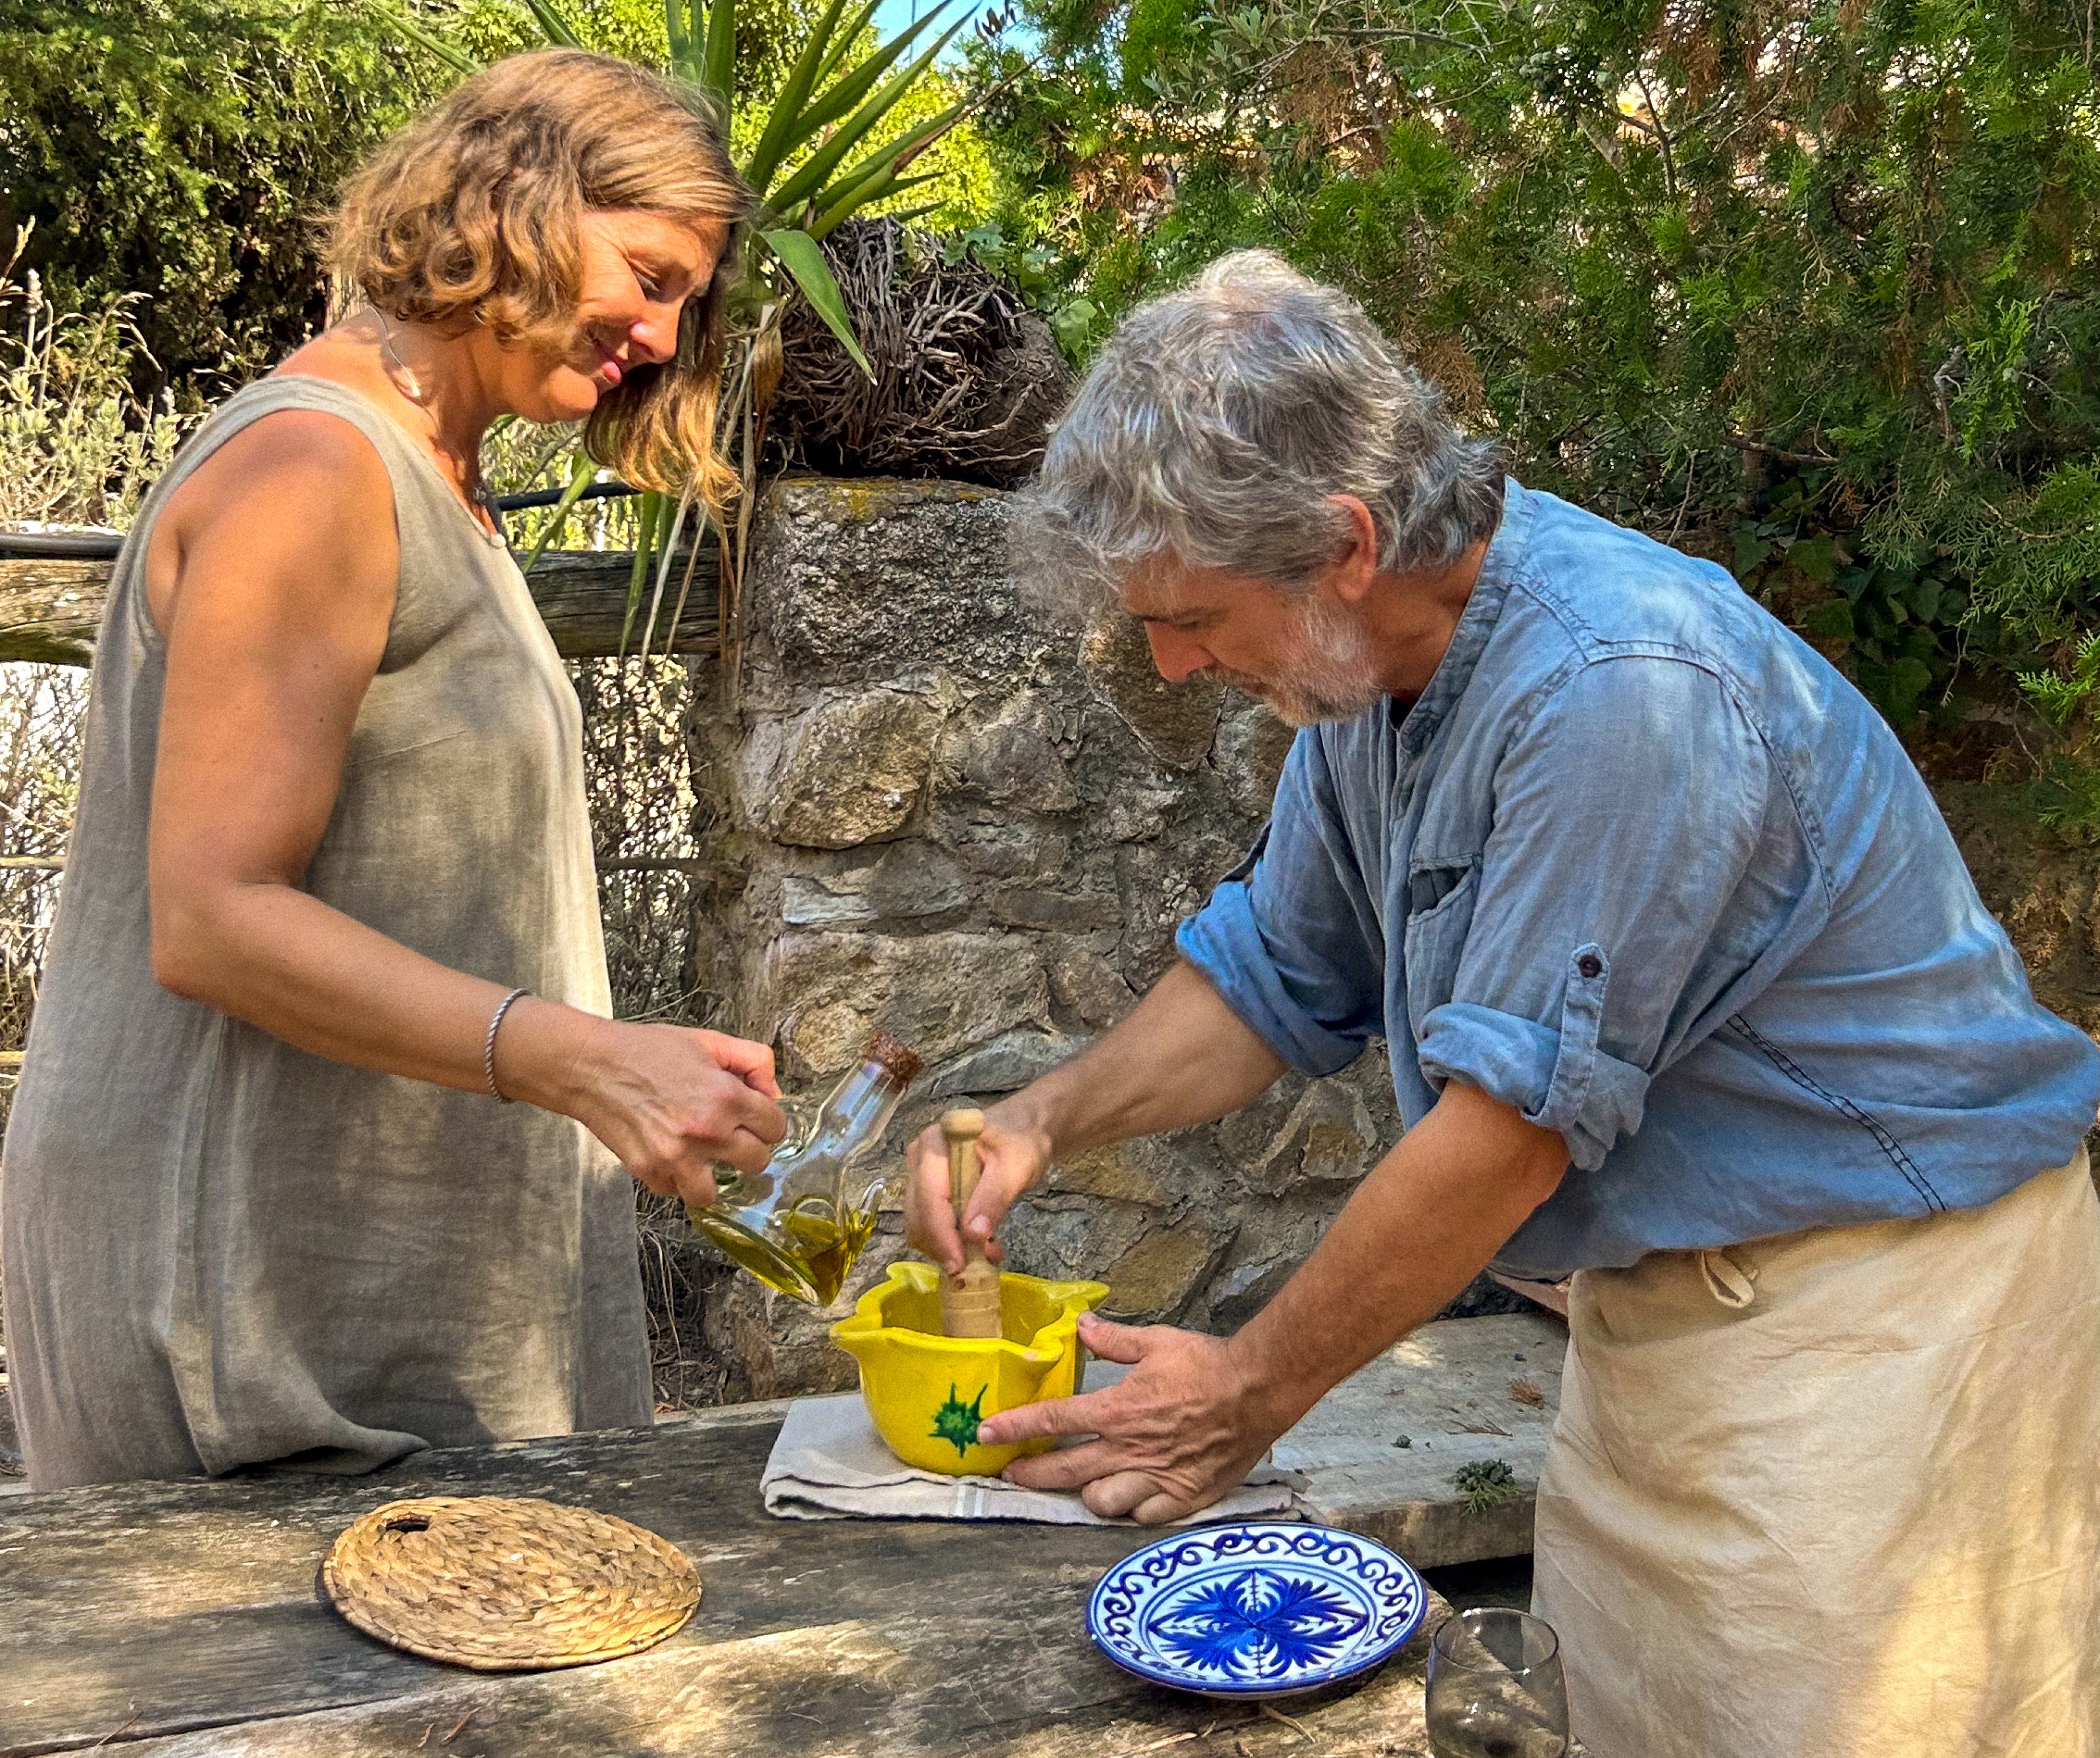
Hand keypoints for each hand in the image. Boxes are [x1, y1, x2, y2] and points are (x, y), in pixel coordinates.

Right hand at [556, 1014, 787, 1208]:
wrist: (591, 1066)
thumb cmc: (648, 1050)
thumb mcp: (709, 1041)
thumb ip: (753, 1061)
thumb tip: (773, 1093)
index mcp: (726, 1097)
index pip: (775, 1128)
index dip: (767, 1121)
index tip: (754, 1117)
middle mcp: (706, 1132)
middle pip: (756, 1162)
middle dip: (749, 1149)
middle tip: (731, 1136)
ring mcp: (676, 1158)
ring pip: (715, 1193)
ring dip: (712, 1177)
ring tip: (702, 1157)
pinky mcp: (648, 1172)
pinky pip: (675, 1192)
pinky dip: (675, 1179)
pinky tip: (670, 1154)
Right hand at [903, 1103, 1052, 1272]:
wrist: (1023, 1132)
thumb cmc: (1021, 1142)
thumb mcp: (1016, 1167)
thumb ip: (994, 1197)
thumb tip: (973, 1235)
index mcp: (936, 1144)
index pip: (929, 1196)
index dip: (942, 1234)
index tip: (959, 1265)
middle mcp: (919, 1159)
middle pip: (919, 1214)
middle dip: (945, 1245)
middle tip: (979, 1265)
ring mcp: (921, 1176)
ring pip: (921, 1225)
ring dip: (949, 1247)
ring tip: (987, 1253)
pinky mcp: (928, 1192)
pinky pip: (931, 1225)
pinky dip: (951, 1242)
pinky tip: (981, 1245)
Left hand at [980, 1314, 1289, 1522]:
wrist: (1256, 1391)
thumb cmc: (1206, 1364)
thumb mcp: (1156, 1342)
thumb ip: (1113, 1340)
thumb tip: (1080, 1327)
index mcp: (1117, 1410)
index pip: (1053, 1420)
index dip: (1015, 1427)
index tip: (987, 1432)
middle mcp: (1129, 1449)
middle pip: (1065, 1470)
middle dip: (1031, 1473)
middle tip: (1012, 1473)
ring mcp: (1155, 1478)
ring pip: (1101, 1502)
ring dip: (1087, 1494)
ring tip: (1083, 1484)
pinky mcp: (1183, 1497)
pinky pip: (1144, 1517)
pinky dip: (1133, 1510)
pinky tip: (1130, 1500)